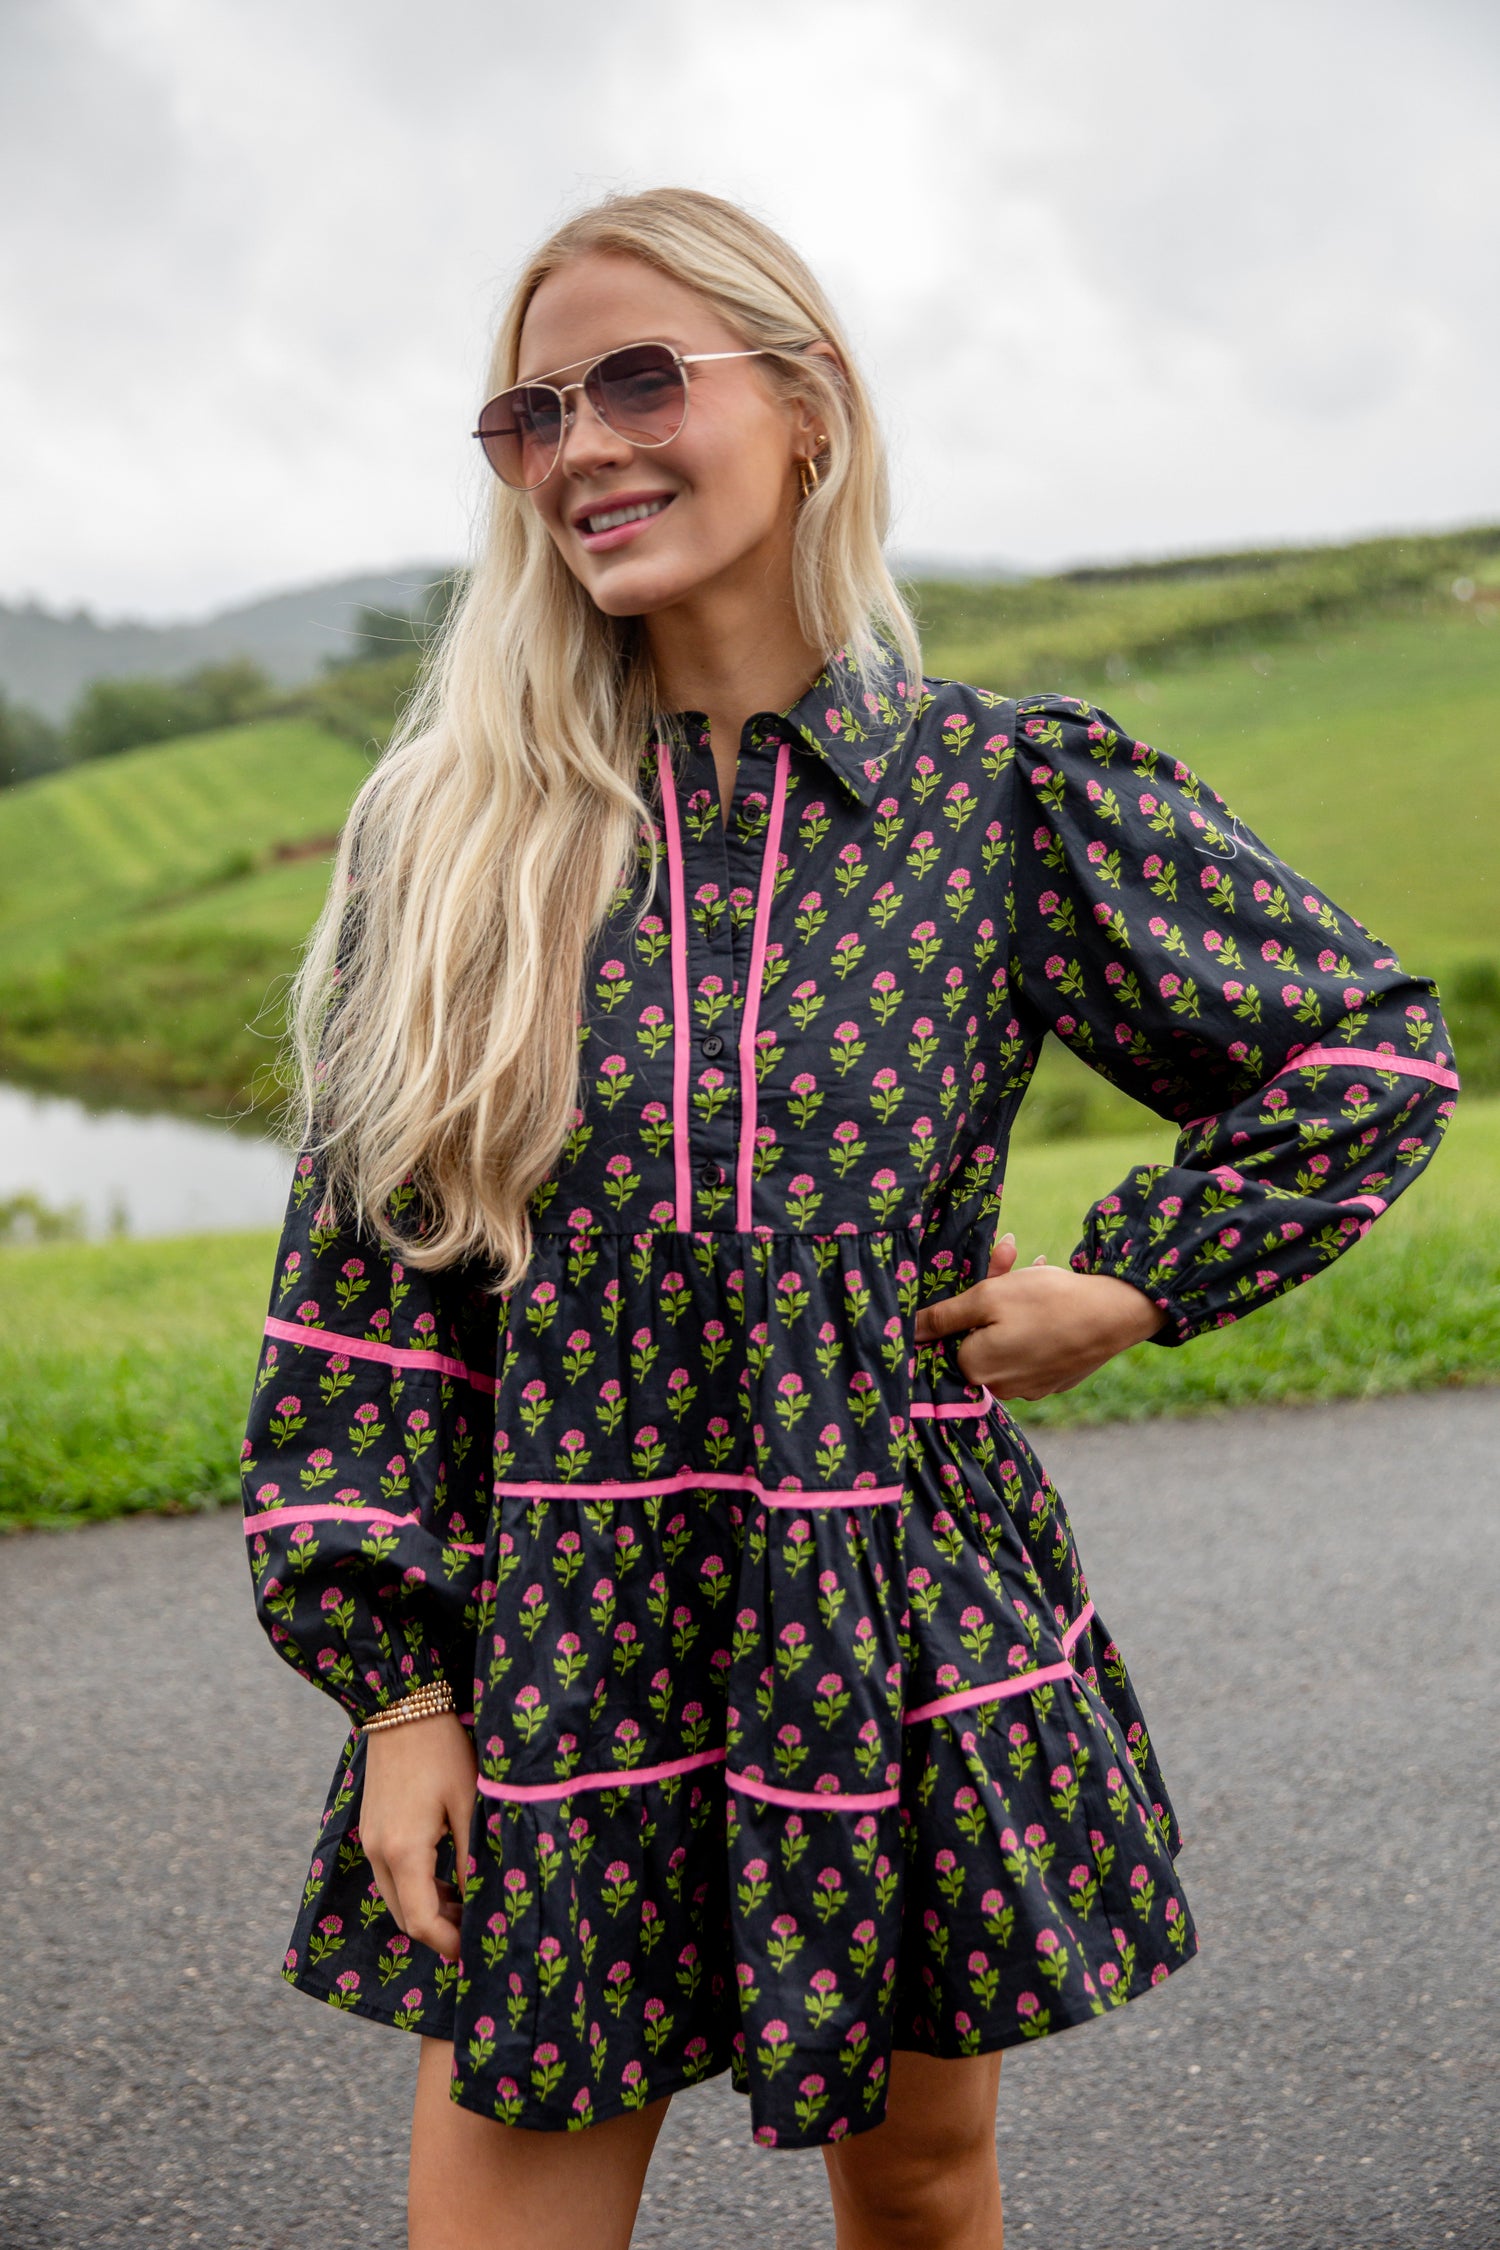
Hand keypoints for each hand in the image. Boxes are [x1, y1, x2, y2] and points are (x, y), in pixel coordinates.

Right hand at [359, 1710, 476, 1960]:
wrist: (403, 1705)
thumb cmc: (443, 1751)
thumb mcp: (470, 1804)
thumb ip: (473, 1858)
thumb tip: (481, 1901)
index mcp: (403, 1851)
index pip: (421, 1922)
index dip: (448, 1943)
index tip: (476, 1950)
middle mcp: (378, 1852)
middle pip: (404, 1916)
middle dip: (439, 1931)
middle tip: (476, 1931)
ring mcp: (369, 1840)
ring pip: (396, 1897)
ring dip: (428, 1908)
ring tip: (467, 1903)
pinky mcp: (371, 1828)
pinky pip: (390, 1874)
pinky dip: (416, 1886)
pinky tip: (446, 1877)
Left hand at [913, 1232, 1164, 1399]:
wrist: (1116, 1313)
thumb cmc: (1046, 1301)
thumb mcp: (986, 1297)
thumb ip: (943, 1317)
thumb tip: (909, 1332)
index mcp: (975, 1369)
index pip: (948, 1340)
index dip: (959, 1306)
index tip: (976, 1280)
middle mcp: (1000, 1387)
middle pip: (979, 1336)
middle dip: (989, 1294)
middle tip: (1009, 1255)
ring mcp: (1031, 1386)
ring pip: (1007, 1337)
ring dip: (1013, 1301)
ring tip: (1034, 1265)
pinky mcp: (1055, 1379)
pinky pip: (1032, 1346)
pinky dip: (1035, 1320)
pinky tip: (1048, 1285)